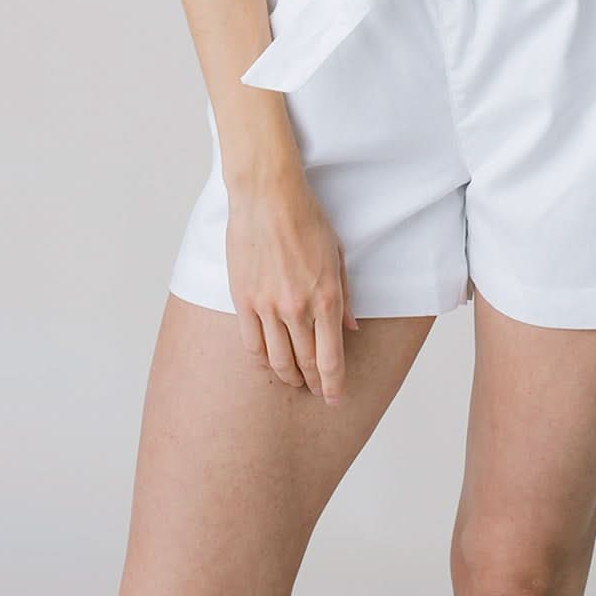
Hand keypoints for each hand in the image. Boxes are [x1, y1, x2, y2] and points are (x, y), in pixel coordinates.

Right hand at [224, 170, 359, 404]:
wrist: (268, 197)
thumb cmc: (307, 220)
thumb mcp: (338, 256)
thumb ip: (345, 296)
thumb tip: (351, 329)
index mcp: (326, 298)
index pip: (331, 358)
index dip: (333, 384)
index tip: (334, 397)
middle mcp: (297, 309)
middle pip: (306, 363)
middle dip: (314, 383)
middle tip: (316, 392)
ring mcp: (267, 307)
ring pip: (278, 359)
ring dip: (288, 376)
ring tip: (294, 381)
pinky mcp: (243, 300)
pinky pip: (251, 344)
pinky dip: (262, 359)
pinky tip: (269, 361)